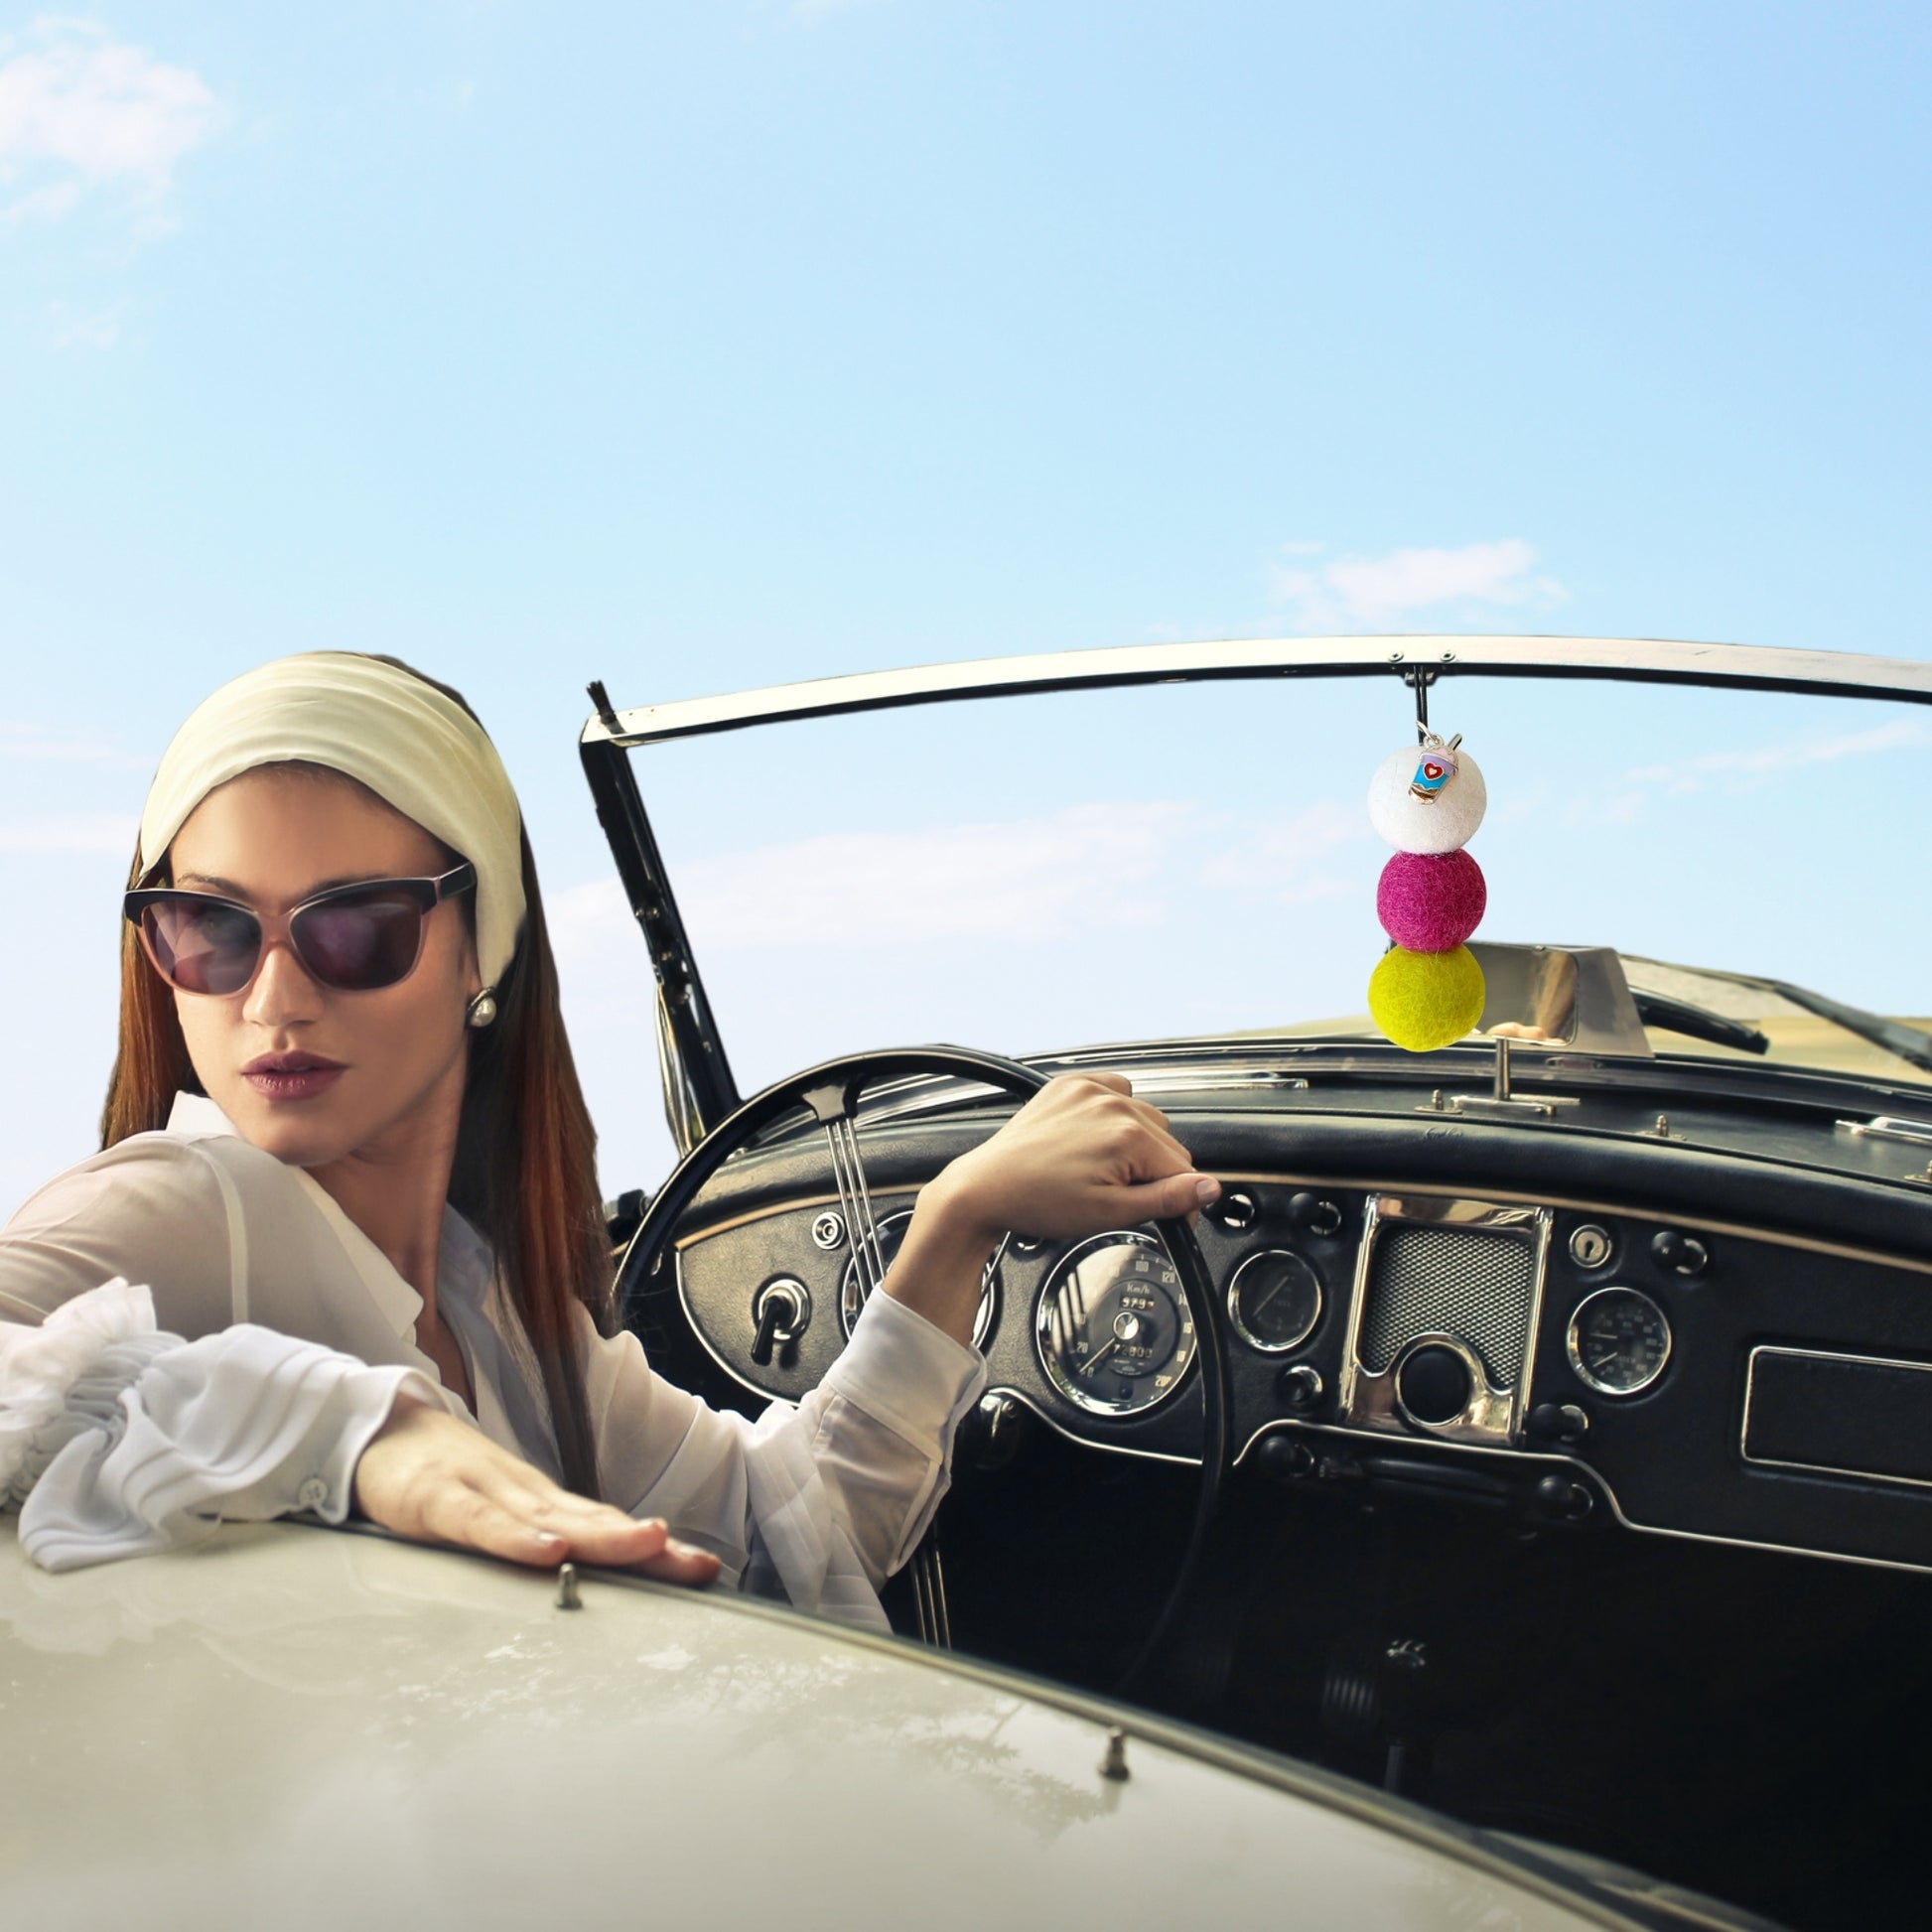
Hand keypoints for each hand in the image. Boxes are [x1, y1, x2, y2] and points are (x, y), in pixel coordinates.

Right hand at [352, 1394, 721, 1585]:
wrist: (378, 1430)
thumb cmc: (441, 1478)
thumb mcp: (496, 1515)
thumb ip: (537, 1541)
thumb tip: (585, 1576)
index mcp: (540, 1505)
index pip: (607, 1527)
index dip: (655, 1549)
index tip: (703, 1569)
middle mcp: (525, 1495)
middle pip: (596, 1522)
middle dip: (649, 1546)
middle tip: (698, 1564)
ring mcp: (484, 1492)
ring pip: (552, 1517)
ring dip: (603, 1534)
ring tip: (649, 1544)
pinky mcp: (437, 1498)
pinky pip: (482, 1522)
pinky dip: (516, 1537)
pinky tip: (546, 1551)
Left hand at [885, 1074, 1219, 1343]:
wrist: (986, 1187)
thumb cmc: (1038, 1201)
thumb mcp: (1111, 1213)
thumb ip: (1167, 1198)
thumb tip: (1210, 1188)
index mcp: (1128, 1135)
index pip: (1184, 1169)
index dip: (1181, 1201)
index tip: (1172, 1219)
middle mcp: (1112, 1103)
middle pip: (1167, 1143)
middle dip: (1156, 1173)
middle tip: (1124, 1198)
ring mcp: (1089, 1089)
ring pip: (1145, 1118)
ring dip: (1138, 1144)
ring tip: (1105, 1171)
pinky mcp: (1070, 1084)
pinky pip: (1116, 1091)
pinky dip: (1116, 1113)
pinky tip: (1097, 1139)